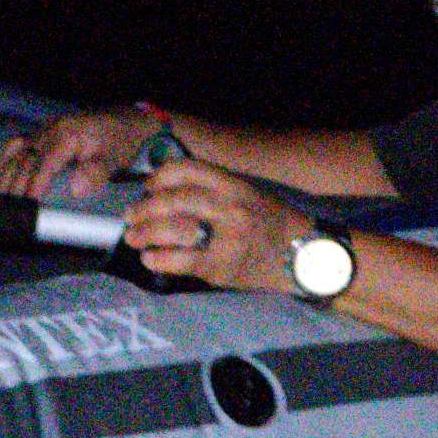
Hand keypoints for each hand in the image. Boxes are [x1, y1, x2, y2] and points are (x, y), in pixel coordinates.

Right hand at [0, 102, 174, 200]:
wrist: (128, 121)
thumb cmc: (121, 142)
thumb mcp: (115, 158)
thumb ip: (95, 172)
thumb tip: (75, 189)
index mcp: (66, 136)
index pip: (42, 165)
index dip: (32, 186)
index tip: (25, 207)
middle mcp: (50, 130)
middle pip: (23, 160)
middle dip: (13, 186)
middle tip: (6, 210)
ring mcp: (44, 129)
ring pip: (15, 152)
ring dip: (3, 175)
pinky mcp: (42, 132)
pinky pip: (16, 145)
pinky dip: (4, 161)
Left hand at [117, 156, 305, 297]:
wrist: (306, 257)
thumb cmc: (274, 224)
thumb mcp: (248, 194)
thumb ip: (213, 190)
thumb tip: (166, 193)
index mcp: (235, 186)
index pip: (188, 170)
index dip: (160, 176)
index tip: (148, 186)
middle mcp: (230, 208)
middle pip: (175, 200)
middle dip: (145, 207)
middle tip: (131, 216)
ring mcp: (227, 239)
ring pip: (175, 229)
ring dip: (146, 233)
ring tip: (134, 238)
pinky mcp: (223, 267)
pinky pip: (182, 261)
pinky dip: (160, 259)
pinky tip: (150, 258)